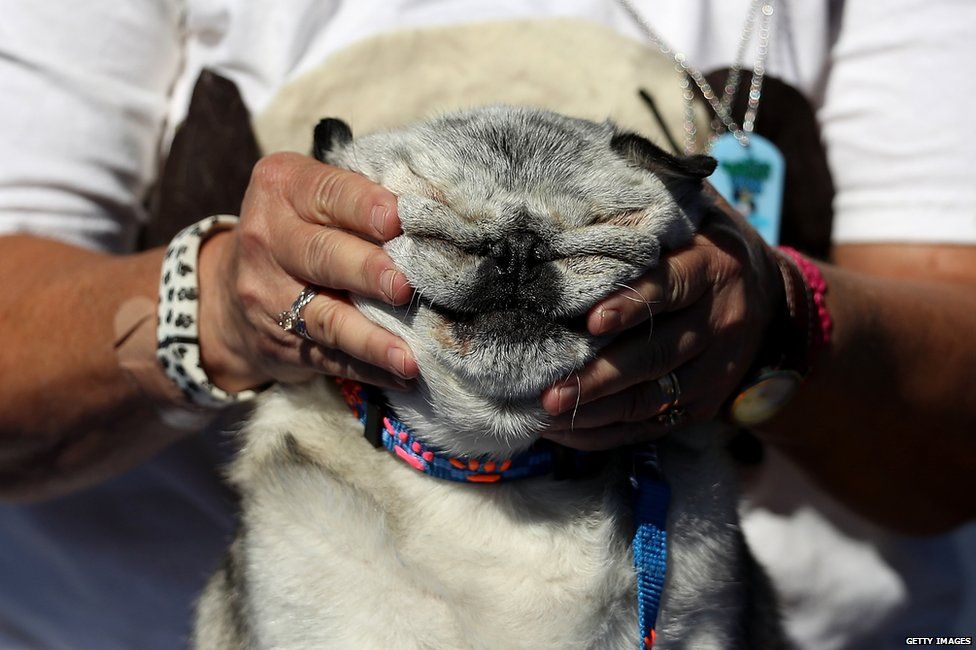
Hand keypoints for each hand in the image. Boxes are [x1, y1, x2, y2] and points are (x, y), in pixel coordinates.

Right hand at [197, 152, 418, 391]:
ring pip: (325, 318)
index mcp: (282, 188)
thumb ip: (363, 198)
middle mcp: (267, 239)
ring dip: (371, 339)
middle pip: (321, 255)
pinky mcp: (281, 343)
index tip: (397, 219)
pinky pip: (331, 359)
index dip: (363, 206)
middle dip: (366, 270)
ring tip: (407, 355)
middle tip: (403, 286)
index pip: (327, 193)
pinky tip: (402, 375)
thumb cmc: (300, 229)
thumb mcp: (314, 197)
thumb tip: (435, 209)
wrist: (229, 292)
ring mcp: (269, 296)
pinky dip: (370, 369)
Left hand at [540, 195, 782, 449]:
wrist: (772, 299)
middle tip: (550, 391)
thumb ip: (648, 208)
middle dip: (600, 376)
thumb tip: (587, 193)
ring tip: (546, 415)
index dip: (632, 305)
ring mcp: (716, 369)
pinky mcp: (705, 403)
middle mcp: (719, 322)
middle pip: (657, 354)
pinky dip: (607, 433)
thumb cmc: (704, 246)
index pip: (671, 288)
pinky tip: (565, 432)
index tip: (591, 322)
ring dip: (597, 411)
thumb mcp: (692, 215)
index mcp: (711, 268)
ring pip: (652, 398)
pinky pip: (653, 426)